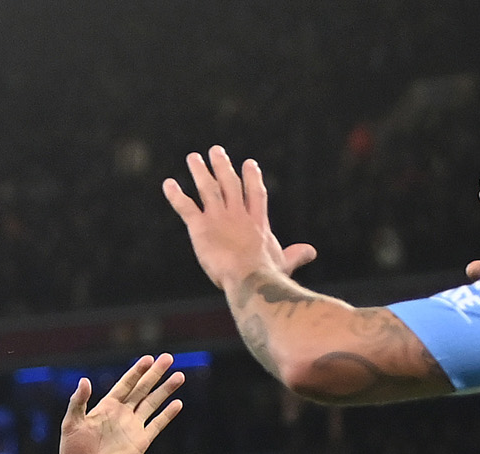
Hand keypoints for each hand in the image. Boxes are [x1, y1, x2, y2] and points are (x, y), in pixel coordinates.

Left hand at [56, 354, 184, 453]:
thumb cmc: (72, 452)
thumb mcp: (71, 424)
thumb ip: (78, 402)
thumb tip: (84, 380)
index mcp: (106, 407)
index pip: (125, 384)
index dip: (136, 371)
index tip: (148, 358)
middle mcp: (121, 414)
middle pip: (142, 389)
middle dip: (155, 374)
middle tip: (168, 358)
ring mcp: (132, 427)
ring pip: (152, 403)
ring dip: (165, 390)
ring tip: (179, 376)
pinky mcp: (140, 442)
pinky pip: (156, 425)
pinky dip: (167, 414)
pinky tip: (177, 403)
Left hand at [164, 146, 317, 292]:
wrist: (250, 277)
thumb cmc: (268, 274)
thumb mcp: (284, 262)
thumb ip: (295, 255)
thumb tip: (311, 251)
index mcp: (257, 222)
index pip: (255, 194)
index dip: (252, 178)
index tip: (249, 164)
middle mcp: (238, 214)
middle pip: (230, 184)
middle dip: (223, 166)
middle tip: (216, 150)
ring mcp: (219, 218)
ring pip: (208, 188)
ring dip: (200, 171)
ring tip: (194, 158)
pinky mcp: (200, 227)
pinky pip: (185, 207)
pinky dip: (176, 195)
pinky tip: (168, 184)